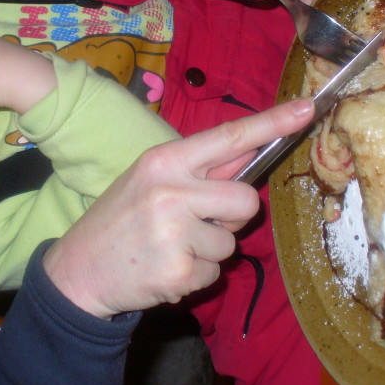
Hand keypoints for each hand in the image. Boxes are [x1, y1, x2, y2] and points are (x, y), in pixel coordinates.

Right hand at [42, 98, 315, 317]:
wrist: (77, 270)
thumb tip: (250, 152)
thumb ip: (200, 170)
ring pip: (231, 243)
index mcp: (164, 161)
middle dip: (233, 217)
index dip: (272, 123)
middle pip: (246, 200)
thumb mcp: (149, 181)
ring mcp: (174, 232)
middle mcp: (171, 191)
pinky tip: (165, 268)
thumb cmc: (120, 220)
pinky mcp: (178, 271)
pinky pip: (215, 271)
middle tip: (198, 224)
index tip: (307, 108)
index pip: (229, 137)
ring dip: (209, 250)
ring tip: (170, 247)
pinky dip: (196, 275)